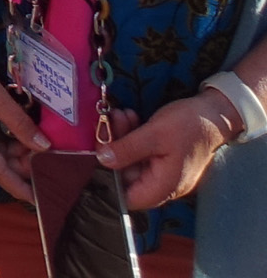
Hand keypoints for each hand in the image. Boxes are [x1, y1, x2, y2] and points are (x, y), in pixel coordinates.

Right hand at [0, 25, 47, 198]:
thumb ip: (21, 125)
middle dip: (24, 166)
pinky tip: (24, 134)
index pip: (0, 173)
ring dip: (18, 152)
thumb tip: (44, 147)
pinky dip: (9, 141)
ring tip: (41, 146)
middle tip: (50, 163)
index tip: (39, 202)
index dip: (20, 188)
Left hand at [102, 94, 236, 209]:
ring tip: (121, 114)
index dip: (109, 180)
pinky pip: (140, 151)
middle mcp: (163, 183)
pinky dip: (132, 136)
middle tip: (111, 121)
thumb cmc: (188, 126)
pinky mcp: (161, 157)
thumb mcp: (154, 134)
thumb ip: (127, 149)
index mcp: (164, 186)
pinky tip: (130, 117)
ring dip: (122, 137)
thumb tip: (102, 160)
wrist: (213, 113)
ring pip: (131, 160)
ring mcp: (162, 170)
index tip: (98, 154)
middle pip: (127, 174)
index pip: (129, 198)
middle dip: (115, 147)